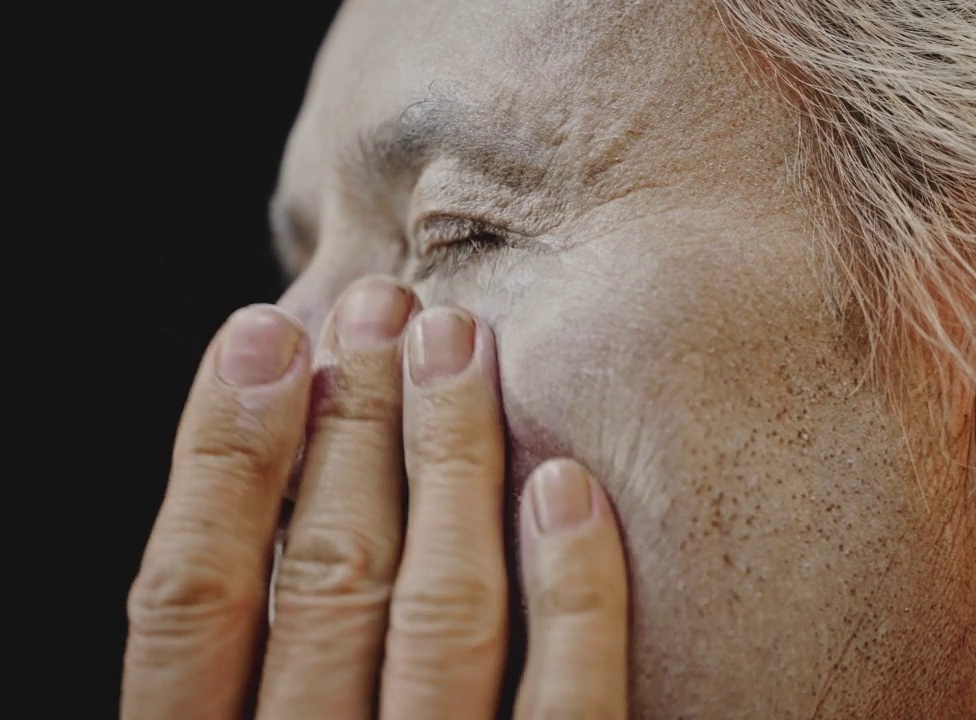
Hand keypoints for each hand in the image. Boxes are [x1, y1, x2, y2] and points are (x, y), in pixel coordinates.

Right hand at [123, 276, 628, 718]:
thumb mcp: (249, 713)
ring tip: (457, 342)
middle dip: (351, 425)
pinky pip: (568, 706)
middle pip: (326, 581)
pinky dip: (569, 593)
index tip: (260, 331)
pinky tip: (567, 484)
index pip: (187, 602)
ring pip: (442, 619)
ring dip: (451, 463)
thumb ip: (251, 644)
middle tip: (384, 303)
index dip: (219, 457)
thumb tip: (266, 461)